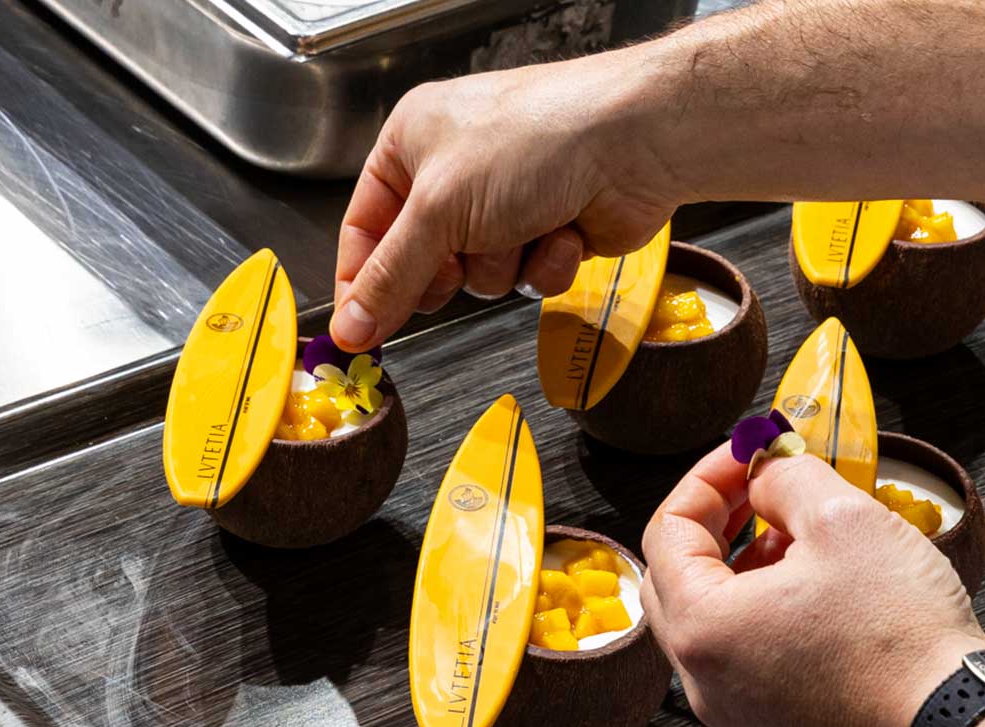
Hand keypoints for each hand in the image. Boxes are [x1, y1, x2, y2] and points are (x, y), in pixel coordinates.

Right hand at [331, 49, 684, 351]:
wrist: (633, 144)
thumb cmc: (537, 140)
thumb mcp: (440, 211)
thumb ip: (390, 276)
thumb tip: (351, 326)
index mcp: (413, 143)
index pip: (364, 226)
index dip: (361, 280)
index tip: (358, 329)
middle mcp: (457, 171)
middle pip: (422, 259)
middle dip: (447, 269)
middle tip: (457, 261)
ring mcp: (508, 201)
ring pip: (480, 275)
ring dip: (503, 262)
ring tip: (525, 223)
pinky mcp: (551, 229)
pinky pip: (528, 276)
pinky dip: (546, 261)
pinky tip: (563, 228)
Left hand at [640, 447, 984, 726]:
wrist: (957, 725)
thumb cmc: (903, 634)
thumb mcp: (843, 517)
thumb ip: (785, 476)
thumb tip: (764, 469)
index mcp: (704, 629)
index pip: (668, 530)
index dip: (709, 477)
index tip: (751, 453)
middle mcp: (705, 684)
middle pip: (681, 580)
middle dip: (719, 522)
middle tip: (763, 487)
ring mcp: (738, 716)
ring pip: (717, 625)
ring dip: (745, 570)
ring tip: (800, 539)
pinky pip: (749, 664)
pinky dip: (768, 618)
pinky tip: (818, 596)